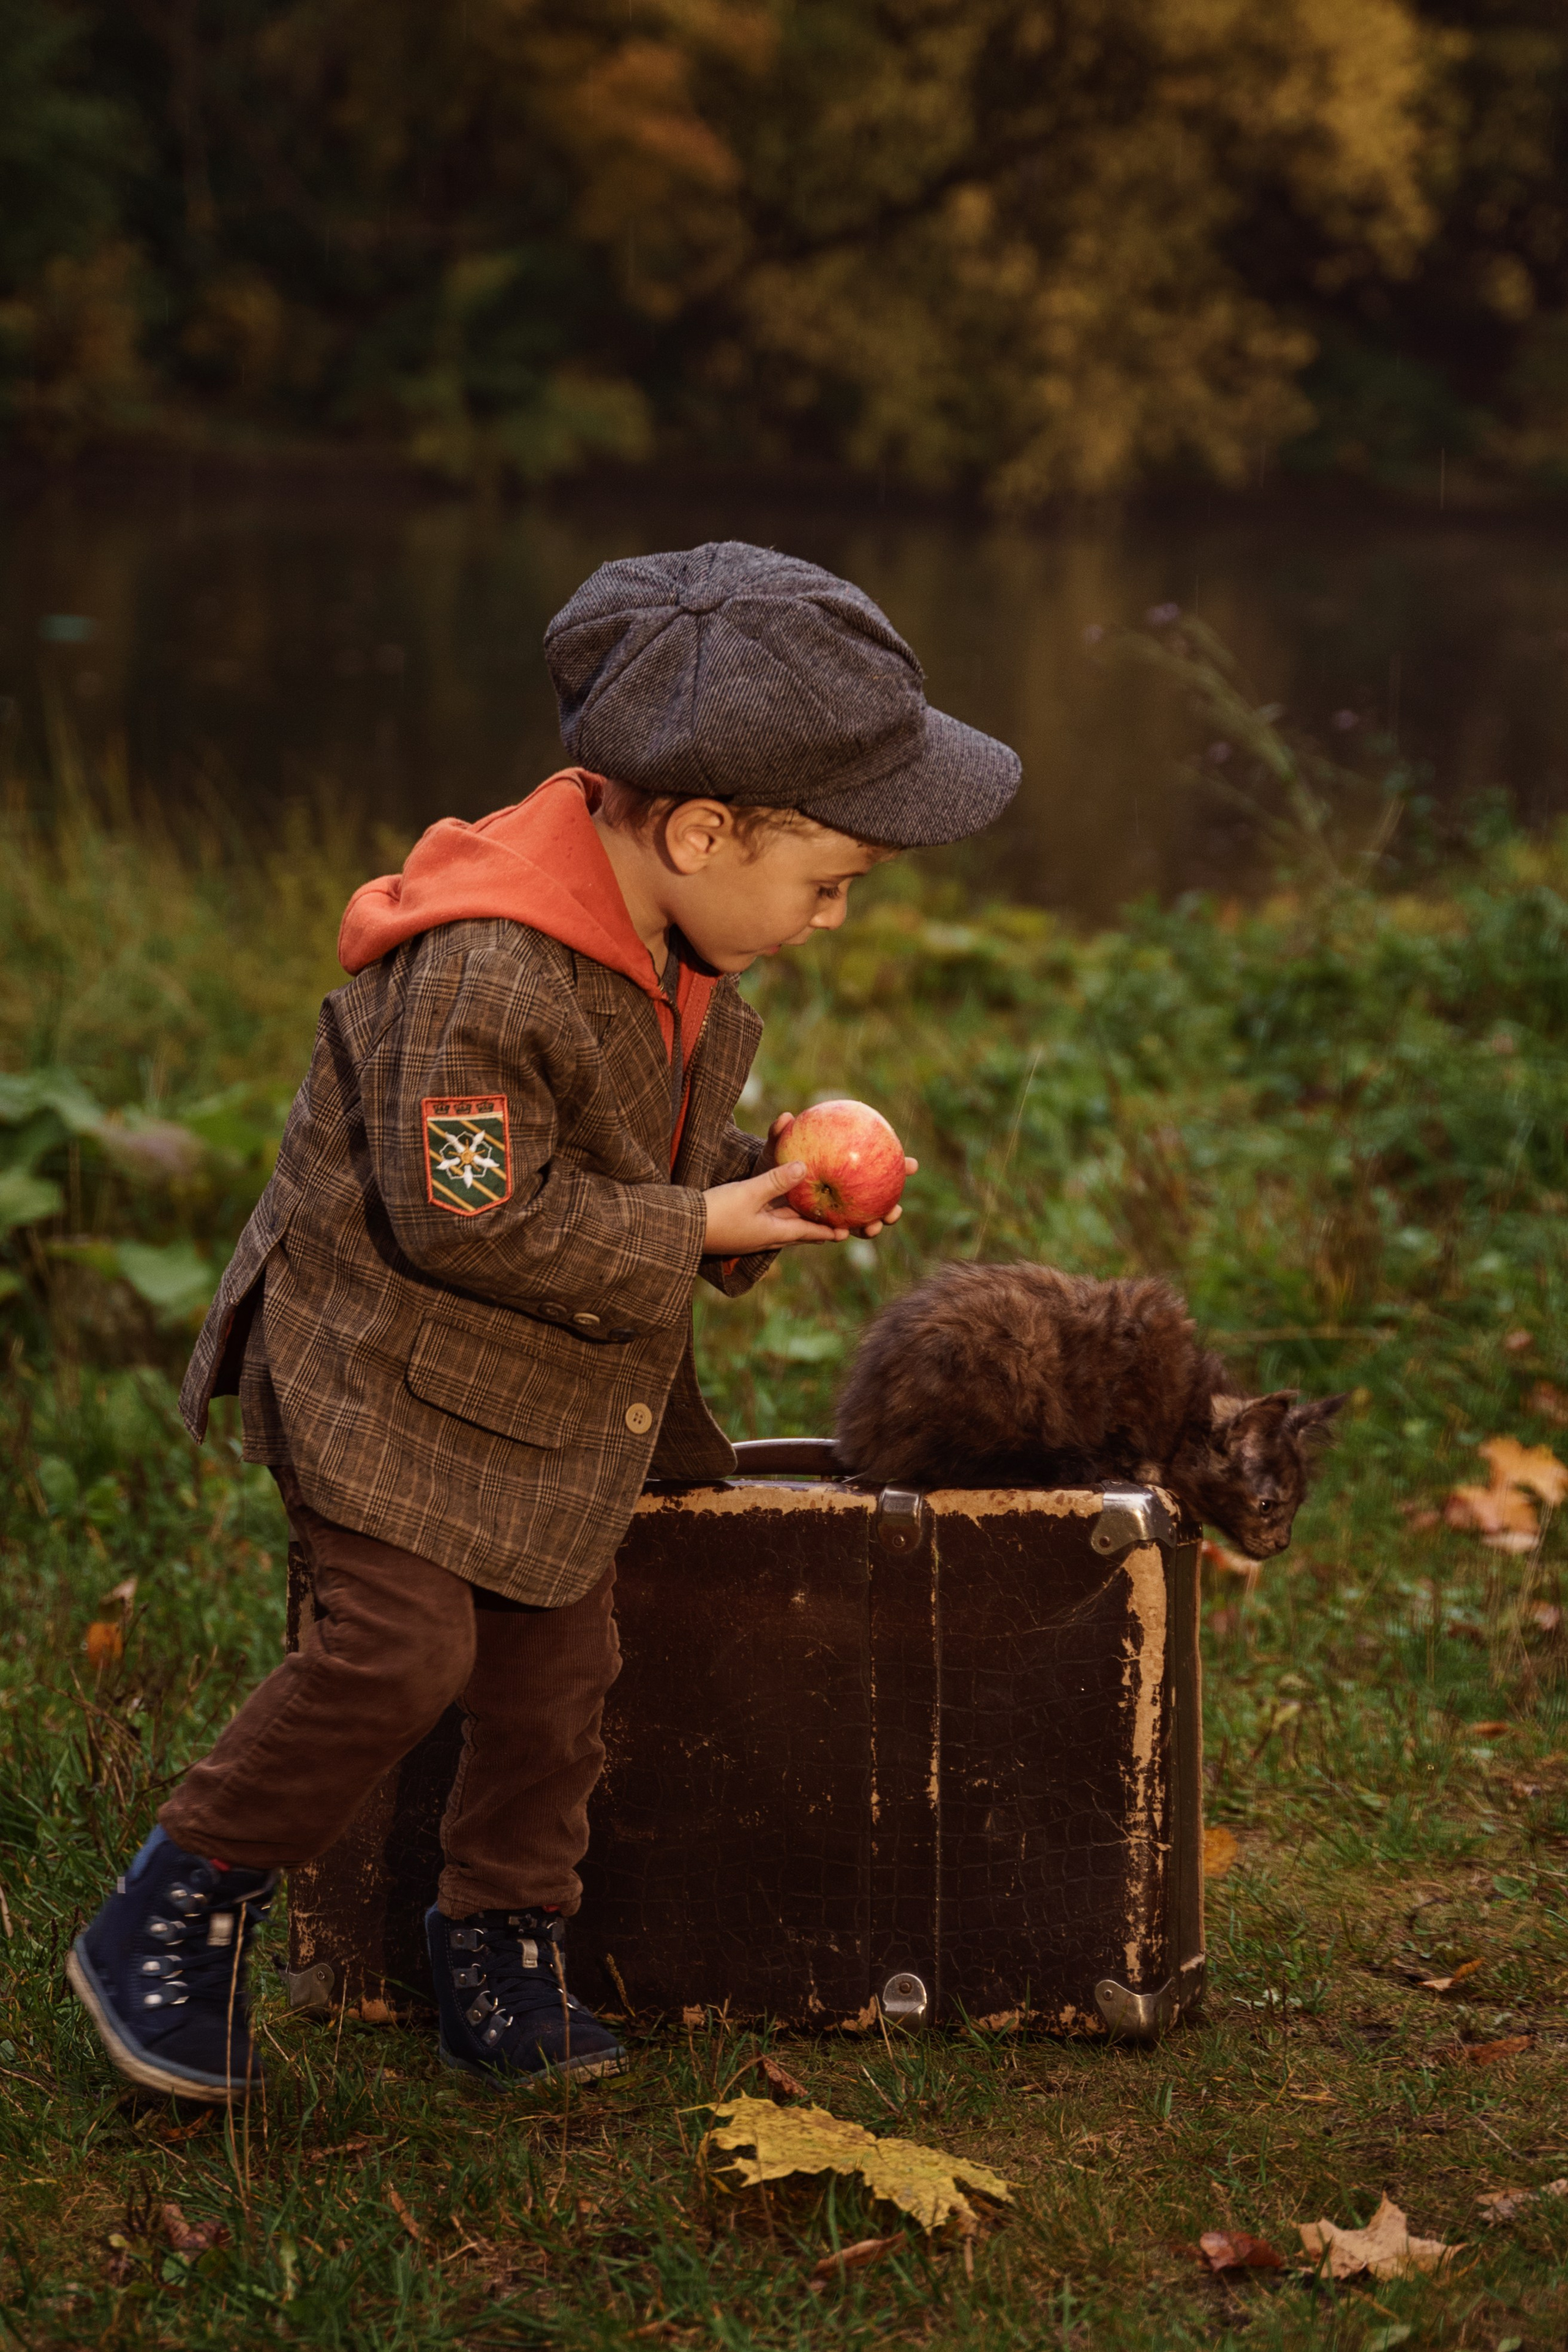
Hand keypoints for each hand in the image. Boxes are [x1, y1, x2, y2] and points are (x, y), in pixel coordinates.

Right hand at [703, 1161, 848, 1253]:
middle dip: (817, 1227)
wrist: (682, 1229)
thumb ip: (776, 1180)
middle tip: (837, 1223)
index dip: (828, 1232)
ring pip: (783, 1225)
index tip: (848, 1231)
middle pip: (799, 1231)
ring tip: (814, 1210)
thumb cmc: (716, 1213)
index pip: (809, 1232)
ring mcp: (752, 1233)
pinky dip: (780, 1210)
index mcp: (773, 1233)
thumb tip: (805, 1166)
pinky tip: (779, 1201)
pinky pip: (768, 1219)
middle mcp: (766, 1236)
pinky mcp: (740, 1226)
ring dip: (799, 1219)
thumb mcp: (748, 1193)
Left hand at [761, 1110, 917, 1239]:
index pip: (875, 1167)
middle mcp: (845, 1192)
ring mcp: (835, 1212)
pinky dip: (839, 1234)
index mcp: (845, 1169)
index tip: (913, 1165)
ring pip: (861, 1222)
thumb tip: (785, 1118)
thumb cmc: (771, 1165)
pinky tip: (840, 1234)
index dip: (897, 1167)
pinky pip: (833, 1233)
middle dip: (892, 1206)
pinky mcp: (819, 1228)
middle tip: (896, 1208)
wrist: (755, 1189)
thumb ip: (778, 1136)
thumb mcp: (773, 1151)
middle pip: (877, 1199)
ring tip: (874, 1227)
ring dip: (872, 1226)